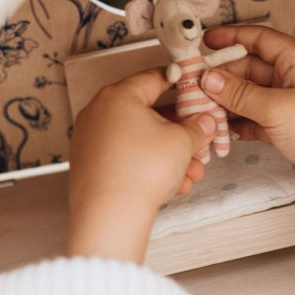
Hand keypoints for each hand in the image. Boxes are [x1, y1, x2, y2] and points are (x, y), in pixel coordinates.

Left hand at [66, 70, 214, 261]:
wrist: (111, 216)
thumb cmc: (140, 172)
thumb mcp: (182, 142)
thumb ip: (197, 128)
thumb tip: (203, 123)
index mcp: (118, 96)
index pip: (154, 78)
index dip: (180, 83)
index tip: (194, 88)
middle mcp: (98, 113)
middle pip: (148, 115)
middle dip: (179, 133)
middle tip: (199, 143)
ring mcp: (91, 140)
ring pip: (140, 141)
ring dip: (169, 156)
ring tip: (191, 173)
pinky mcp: (90, 166)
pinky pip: (126, 159)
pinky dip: (149, 168)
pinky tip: (173, 185)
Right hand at [201, 26, 294, 194]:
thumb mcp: (277, 107)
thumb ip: (240, 93)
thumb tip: (209, 79)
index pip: (259, 39)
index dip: (231, 38)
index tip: (206, 42)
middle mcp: (291, 78)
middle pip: (248, 69)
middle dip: (221, 77)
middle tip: (194, 85)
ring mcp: (287, 103)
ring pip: (248, 95)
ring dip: (226, 102)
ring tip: (202, 109)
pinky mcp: (284, 127)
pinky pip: (253, 118)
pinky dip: (237, 123)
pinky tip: (221, 130)